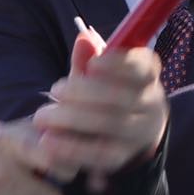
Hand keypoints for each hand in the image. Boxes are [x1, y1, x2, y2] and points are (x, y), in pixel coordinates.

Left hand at [26, 31, 166, 183]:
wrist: (127, 133)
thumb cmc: (108, 93)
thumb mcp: (100, 74)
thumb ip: (90, 58)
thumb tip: (84, 37)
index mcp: (148, 76)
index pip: (141, 67)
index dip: (118, 64)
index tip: (93, 64)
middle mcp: (150, 104)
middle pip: (121, 97)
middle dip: (84, 92)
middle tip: (54, 90)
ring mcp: (139, 133)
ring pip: (110, 124)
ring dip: (72, 119)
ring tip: (43, 116)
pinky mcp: (123, 156)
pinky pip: (99, 153)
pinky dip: (72, 148)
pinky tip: (49, 142)